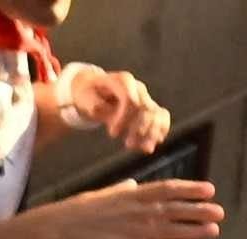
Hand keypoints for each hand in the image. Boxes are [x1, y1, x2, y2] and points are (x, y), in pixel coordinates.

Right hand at [41, 175, 221, 238]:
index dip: (191, 189)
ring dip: (194, 230)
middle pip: (176, 209)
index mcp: (133, 193)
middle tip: (219, 212)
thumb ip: (122, 189)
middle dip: (199, 211)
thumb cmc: (78, 210)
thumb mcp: (103, 193)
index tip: (209, 190)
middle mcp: (139, 209)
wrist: (59, 227)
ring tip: (213, 231)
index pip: (169, 189)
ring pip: (172, 229)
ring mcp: (135, 229)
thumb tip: (132, 184)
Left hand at [50, 61, 172, 150]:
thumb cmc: (89, 94)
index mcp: (123, 82)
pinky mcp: (149, 107)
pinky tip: (153, 144)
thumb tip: (99, 110)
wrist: (96, 89)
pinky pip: (162, 117)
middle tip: (127, 145)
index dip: (124, 119)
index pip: (131, 101)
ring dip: (151, 134)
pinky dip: (161, 130)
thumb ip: (92, 104)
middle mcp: (138, 88)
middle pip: (146, 109)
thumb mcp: (84, 97)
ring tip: (142, 149)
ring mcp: (145, 97)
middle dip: (138, 130)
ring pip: (157, 114)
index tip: (112, 133)